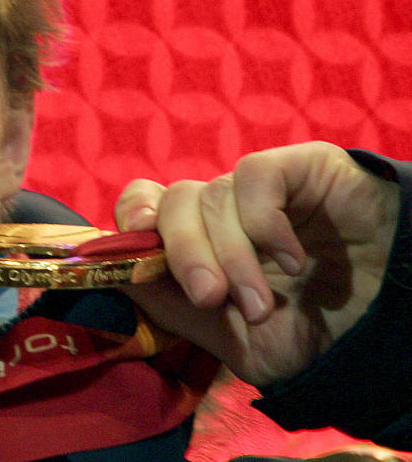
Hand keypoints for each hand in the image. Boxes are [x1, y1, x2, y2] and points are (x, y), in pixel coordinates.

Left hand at [115, 142, 399, 386]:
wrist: (389, 332)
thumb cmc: (312, 334)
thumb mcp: (231, 338)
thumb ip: (172, 305)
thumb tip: (119, 275)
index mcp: (200, 241)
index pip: (145, 202)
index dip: (132, 217)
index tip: (137, 251)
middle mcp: (223, 209)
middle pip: (172, 202)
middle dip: (184, 253)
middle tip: (211, 299)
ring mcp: (260, 187)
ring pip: (212, 195)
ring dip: (232, 256)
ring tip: (261, 304)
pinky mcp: (300, 166)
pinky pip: (255, 176)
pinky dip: (262, 221)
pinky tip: (290, 259)